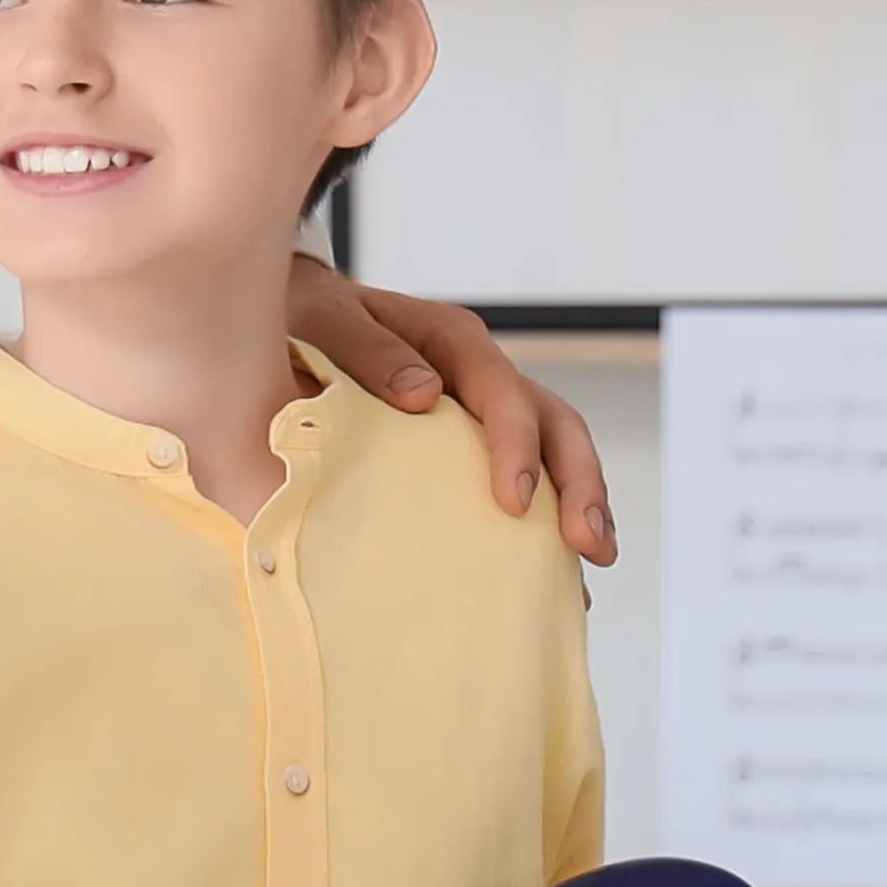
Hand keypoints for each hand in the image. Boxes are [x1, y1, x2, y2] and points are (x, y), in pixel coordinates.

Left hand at [285, 260, 615, 563]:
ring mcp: (484, 409)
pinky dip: (548, 519)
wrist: (292, 317)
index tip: (514, 502)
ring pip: (556, 449)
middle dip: (578, 481)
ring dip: (580, 501)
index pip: (502, 391)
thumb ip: (369, 349)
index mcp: (451, 339)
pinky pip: (529, 475)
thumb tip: (424, 394)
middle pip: (553, 422)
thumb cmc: (307, 317)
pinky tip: (558, 570)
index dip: (516, 446)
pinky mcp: (474, 442)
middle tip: (586, 541)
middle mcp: (480, 372)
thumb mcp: (326, 319)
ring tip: (595, 559)